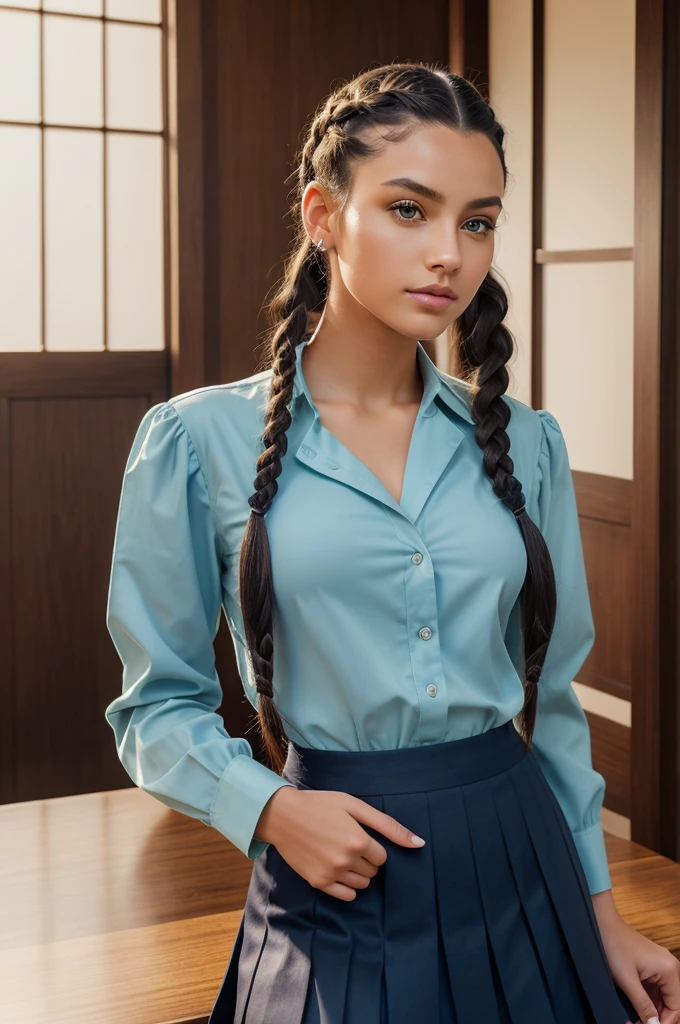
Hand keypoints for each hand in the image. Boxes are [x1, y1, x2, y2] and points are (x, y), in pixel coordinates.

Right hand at [253, 785, 425, 901]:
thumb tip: (420, 843)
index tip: (358, 836)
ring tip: (342, 855)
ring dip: (358, 873)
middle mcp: (346, 860)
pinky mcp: (318, 883)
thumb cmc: (321, 805)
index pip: (382, 857)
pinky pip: (346, 896)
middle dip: (366, 860)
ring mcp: (331, 874)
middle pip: (373, 871)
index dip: (373, 846)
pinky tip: (338, 871)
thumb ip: (388, 825)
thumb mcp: (354, 806)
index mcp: (358, 839)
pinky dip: (347, 887)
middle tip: (349, 843)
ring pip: (362, 885)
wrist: (282, 815)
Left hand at [592, 890, 679, 1023]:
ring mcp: (660, 966)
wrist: (601, 923)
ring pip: (661, 998)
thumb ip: (643, 1005)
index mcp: (670, 970)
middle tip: (637, 1023)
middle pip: (670, 1004)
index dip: (663, 1022)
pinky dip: (646, 1000)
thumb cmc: (613, 947)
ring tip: (635, 1019)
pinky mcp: (650, 965)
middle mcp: (670, 967)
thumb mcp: (627, 981)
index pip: (675, 1008)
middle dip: (656, 1018)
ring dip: (651, 1011)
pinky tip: (635, 1008)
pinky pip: (654, 989)